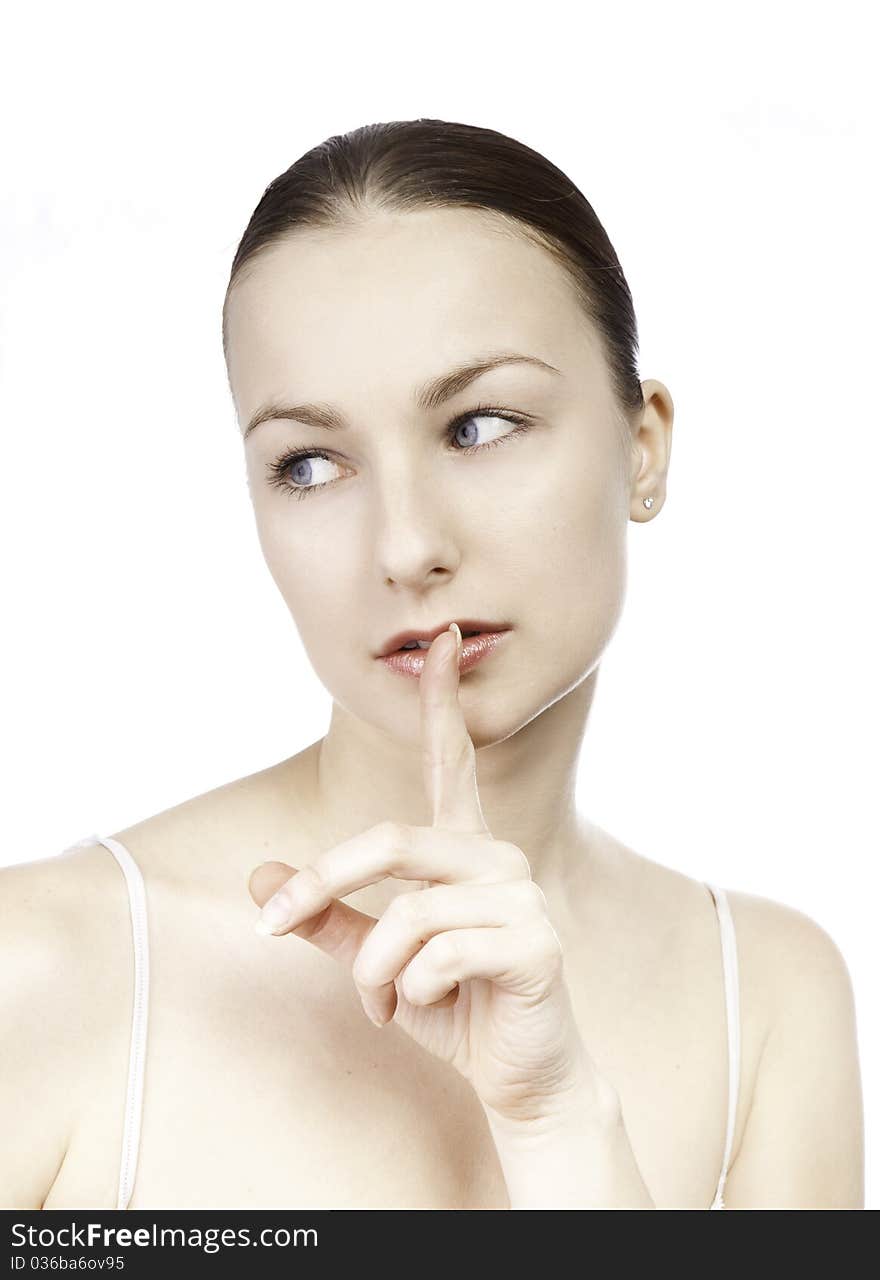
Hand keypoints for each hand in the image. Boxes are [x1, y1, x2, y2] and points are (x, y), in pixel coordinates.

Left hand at [248, 624, 615, 1129]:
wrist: (518, 1077)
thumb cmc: (451, 1008)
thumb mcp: (377, 961)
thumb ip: (327, 917)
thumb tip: (260, 875)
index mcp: (463, 851)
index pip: (452, 762)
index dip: (443, 702)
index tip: (442, 639)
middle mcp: (496, 860)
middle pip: (392, 840)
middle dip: (321, 883)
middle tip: (274, 924)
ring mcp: (523, 898)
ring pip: (412, 912)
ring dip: (374, 968)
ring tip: (380, 1001)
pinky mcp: (538, 943)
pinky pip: (443, 953)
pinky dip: (412, 989)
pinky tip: (423, 1006)